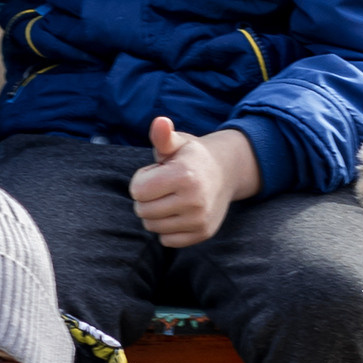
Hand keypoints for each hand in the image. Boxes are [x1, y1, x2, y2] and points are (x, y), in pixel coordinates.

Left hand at [130, 116, 260, 250]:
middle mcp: (194, 200)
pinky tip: (178, 212)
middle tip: (164, 186)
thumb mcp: (177, 142)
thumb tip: (160, 122)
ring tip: (171, 197)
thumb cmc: (191, 156)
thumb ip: (163, 136)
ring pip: (153, 227)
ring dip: (155, 214)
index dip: (141, 180)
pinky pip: (167, 240)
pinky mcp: (203, 233)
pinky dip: (167, 228)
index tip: (156, 173)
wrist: (225, 172)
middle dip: (147, 198)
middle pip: (142, 211)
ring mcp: (200, 219)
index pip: (137, 191)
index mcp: (184, 175)